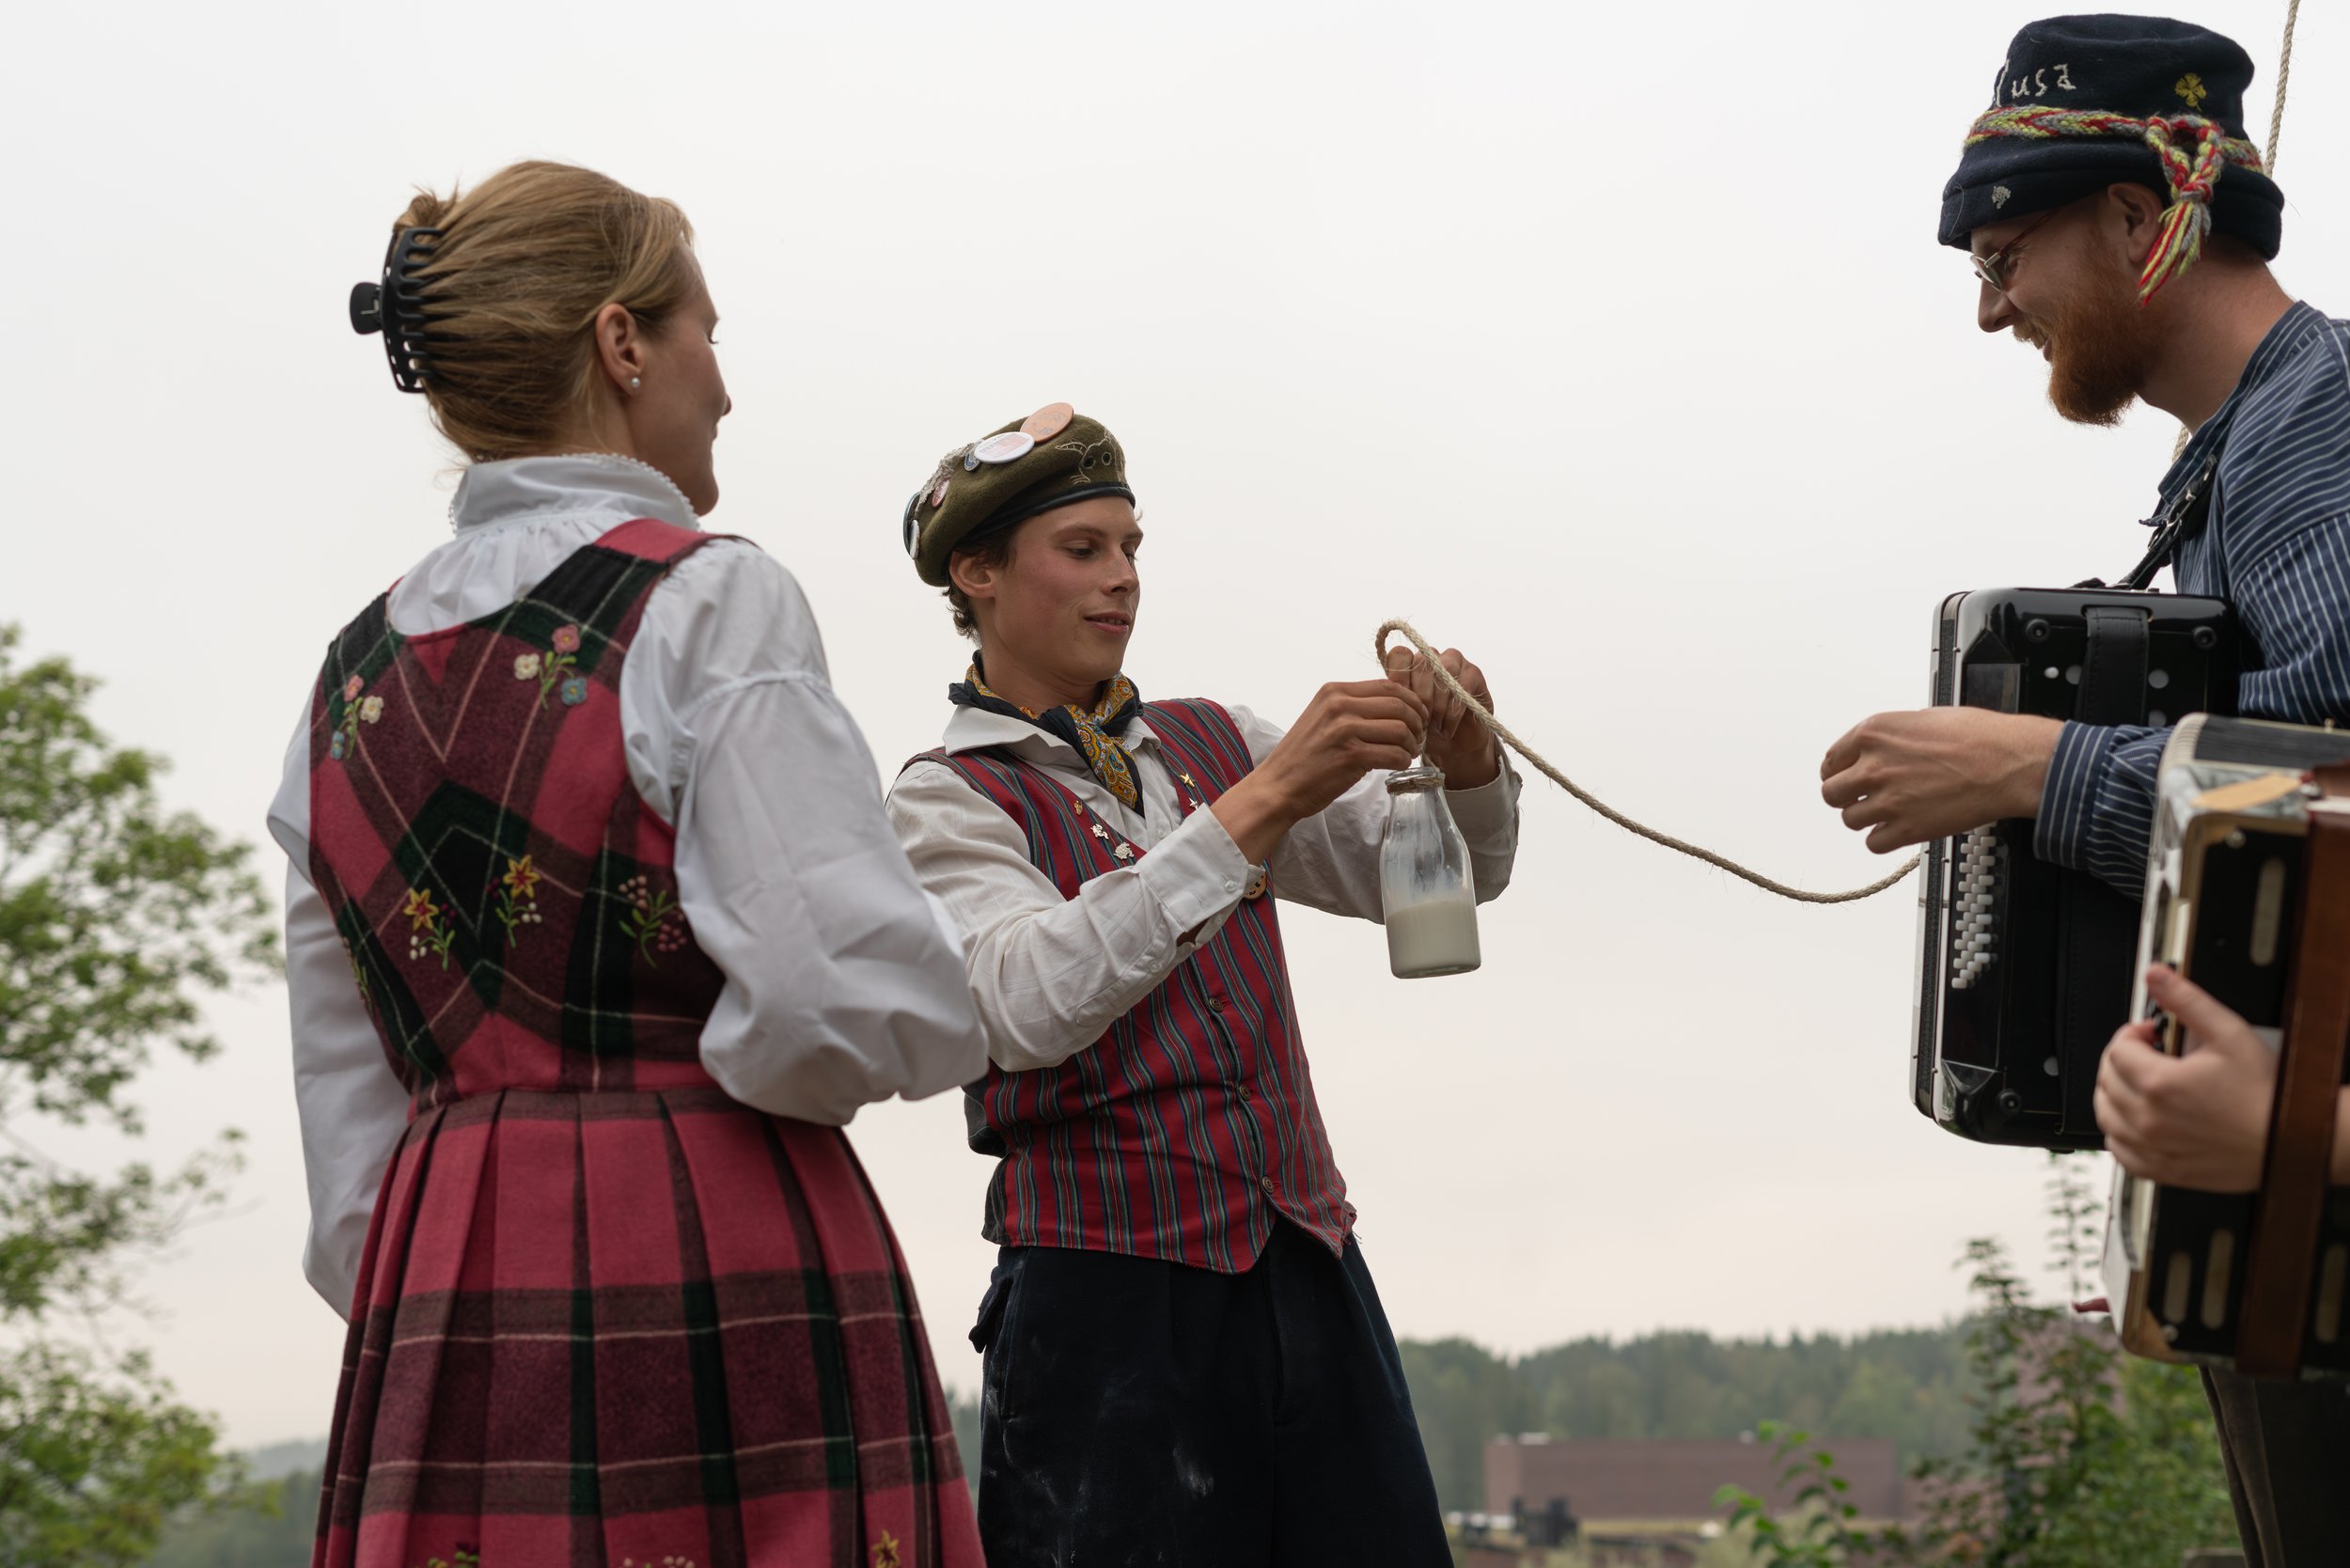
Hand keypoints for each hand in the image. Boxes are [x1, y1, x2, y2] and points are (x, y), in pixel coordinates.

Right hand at [1212, 680, 1427, 863]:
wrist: (1277, 786)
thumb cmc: (1302, 756)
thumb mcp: (1323, 717)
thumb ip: (1353, 707)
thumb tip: (1396, 705)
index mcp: (1334, 691)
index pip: (1388, 685)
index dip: (1411, 700)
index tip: (1417, 716)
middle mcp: (1339, 705)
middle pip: (1399, 704)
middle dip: (1417, 722)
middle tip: (1417, 737)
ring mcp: (1344, 730)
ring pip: (1401, 729)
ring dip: (1411, 744)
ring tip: (1407, 753)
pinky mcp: (1350, 756)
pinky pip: (1394, 754)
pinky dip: (1403, 761)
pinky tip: (1398, 765)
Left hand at [1385, 644, 1500, 788]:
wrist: (1454, 747)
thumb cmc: (1426, 731)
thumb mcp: (1406, 718)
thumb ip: (1398, 701)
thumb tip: (1391, 694)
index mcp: (1410, 665)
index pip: (1400, 654)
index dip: (1401, 679)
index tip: (1403, 706)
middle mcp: (1431, 658)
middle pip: (1422, 662)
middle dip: (1420, 697)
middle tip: (1420, 723)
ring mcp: (1454, 661)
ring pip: (1444, 671)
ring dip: (1438, 704)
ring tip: (1434, 728)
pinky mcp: (1474, 673)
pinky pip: (1463, 685)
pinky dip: (1453, 711)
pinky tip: (1446, 729)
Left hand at [1819, 709, 2061, 851]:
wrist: (2008, 763)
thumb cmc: (1978, 736)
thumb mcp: (1922, 719)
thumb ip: (1890, 738)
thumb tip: (1880, 748)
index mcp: (1872, 733)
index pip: (1831, 761)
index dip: (1838, 772)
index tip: (1845, 778)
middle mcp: (1872, 767)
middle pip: (1832, 794)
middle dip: (1846, 796)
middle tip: (1863, 797)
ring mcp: (1887, 800)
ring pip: (1850, 820)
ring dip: (1865, 818)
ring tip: (1887, 812)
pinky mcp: (1906, 829)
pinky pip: (1873, 844)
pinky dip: (1883, 840)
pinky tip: (1898, 829)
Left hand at [2095, 966, 2274, 1191]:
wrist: (2291, 1140)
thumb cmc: (2265, 1095)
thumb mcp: (2229, 1033)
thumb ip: (2187, 1000)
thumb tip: (2157, 976)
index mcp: (2160, 1084)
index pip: (2117, 1050)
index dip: (2132, 1034)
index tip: (2151, 1035)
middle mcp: (2149, 1119)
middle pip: (2106, 1080)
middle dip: (2122, 1060)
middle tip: (2147, 1055)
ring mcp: (2153, 1147)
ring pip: (2106, 1116)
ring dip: (2114, 1094)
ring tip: (2140, 1083)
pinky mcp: (2162, 1170)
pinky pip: (2120, 1152)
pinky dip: (2119, 1133)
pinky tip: (2137, 1121)